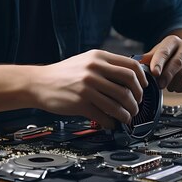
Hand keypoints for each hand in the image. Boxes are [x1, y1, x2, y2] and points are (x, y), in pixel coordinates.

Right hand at [33, 50, 148, 128]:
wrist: (38, 83)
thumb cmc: (64, 74)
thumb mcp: (86, 61)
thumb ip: (106, 65)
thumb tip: (130, 77)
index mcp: (98, 57)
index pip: (131, 67)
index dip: (142, 80)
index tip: (143, 89)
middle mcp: (94, 70)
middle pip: (128, 85)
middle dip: (137, 99)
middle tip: (136, 105)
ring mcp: (87, 87)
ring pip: (118, 103)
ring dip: (127, 113)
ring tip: (127, 117)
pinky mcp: (80, 103)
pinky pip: (104, 116)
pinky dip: (111, 122)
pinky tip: (111, 123)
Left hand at [140, 35, 181, 91]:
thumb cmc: (166, 54)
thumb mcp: (156, 52)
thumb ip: (148, 58)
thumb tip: (138, 64)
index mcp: (173, 41)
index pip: (165, 52)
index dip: (159, 63)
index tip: (154, 73)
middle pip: (177, 63)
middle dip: (166, 76)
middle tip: (159, 85)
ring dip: (173, 84)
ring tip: (166, 86)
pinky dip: (181, 88)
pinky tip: (175, 87)